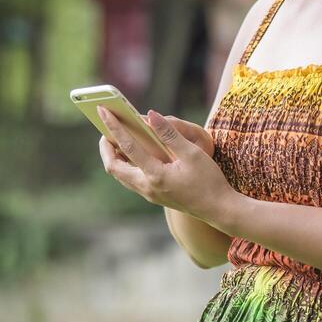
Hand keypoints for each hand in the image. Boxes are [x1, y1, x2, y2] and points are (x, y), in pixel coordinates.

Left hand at [97, 106, 246, 228]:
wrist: (219, 210)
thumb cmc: (209, 180)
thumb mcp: (192, 153)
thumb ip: (169, 134)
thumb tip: (150, 115)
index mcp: (155, 175)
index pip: (127, 147)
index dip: (113, 127)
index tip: (102, 111)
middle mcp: (147, 187)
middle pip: (113, 166)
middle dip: (105, 146)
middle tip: (104, 127)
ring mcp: (149, 194)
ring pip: (121, 175)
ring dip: (114, 156)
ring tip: (113, 137)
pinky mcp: (154, 196)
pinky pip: (130, 179)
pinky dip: (125, 164)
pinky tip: (131, 152)